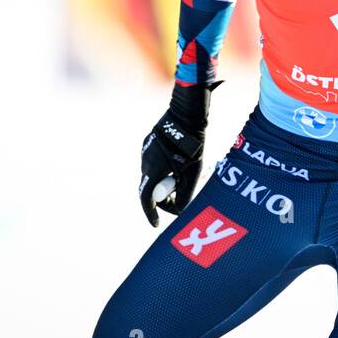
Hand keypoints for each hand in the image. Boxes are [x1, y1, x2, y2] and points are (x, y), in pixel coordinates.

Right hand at [137, 81, 219, 226]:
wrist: (186, 113)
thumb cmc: (192, 145)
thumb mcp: (192, 172)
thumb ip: (186, 193)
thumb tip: (181, 211)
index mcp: (153, 170)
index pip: (146, 199)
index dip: (151, 213)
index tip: (156, 224)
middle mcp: (145, 161)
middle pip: (149, 188)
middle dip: (162, 199)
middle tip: (177, 203)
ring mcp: (145, 150)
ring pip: (151, 174)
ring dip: (162, 183)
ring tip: (180, 182)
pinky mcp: (149, 142)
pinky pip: (153, 162)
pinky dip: (162, 170)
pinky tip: (176, 165)